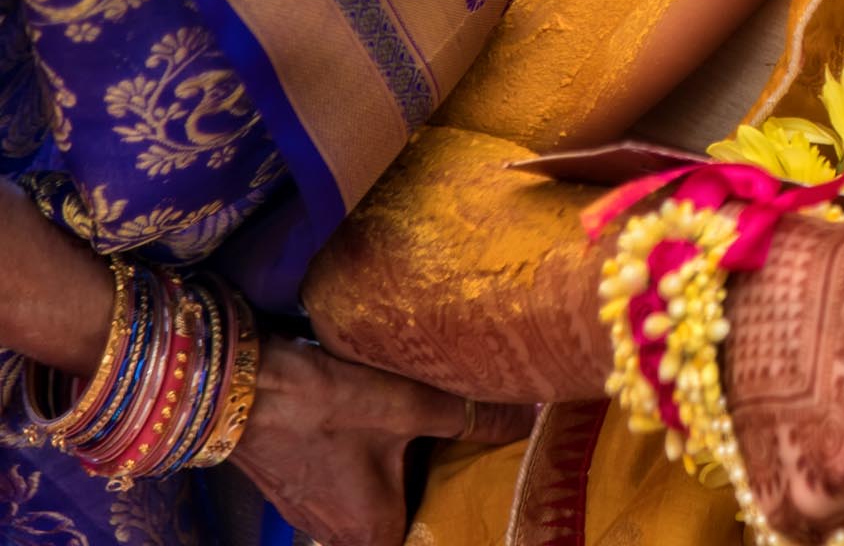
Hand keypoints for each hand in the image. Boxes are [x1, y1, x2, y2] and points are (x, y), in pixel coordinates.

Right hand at [231, 334, 530, 545]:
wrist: (240, 388)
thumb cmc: (327, 404)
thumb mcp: (409, 406)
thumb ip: (471, 418)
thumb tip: (528, 416)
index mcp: (371, 532)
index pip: (423, 543)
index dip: (448, 524)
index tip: (473, 496)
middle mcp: (337, 535)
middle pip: (398, 526)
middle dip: (429, 497)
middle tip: (467, 464)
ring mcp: (311, 514)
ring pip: (372, 507)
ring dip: (400, 481)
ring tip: (438, 446)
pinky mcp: (296, 487)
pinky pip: (347, 490)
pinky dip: (372, 469)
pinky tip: (389, 434)